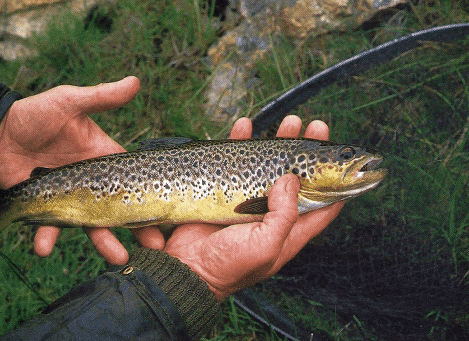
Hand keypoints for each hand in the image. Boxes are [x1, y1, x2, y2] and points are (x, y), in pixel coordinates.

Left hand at [0, 76, 157, 263]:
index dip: (149, 196)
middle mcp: (89, 183)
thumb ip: (101, 96)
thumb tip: (135, 81)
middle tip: (156, 246)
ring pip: (89, 224)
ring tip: (117, 257)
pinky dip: (46, 237)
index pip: (132, 181)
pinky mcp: (43, 207)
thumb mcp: (70, 102)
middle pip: (118, 209)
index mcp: (102, 159)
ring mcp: (68, 198)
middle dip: (137, 229)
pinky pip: (48, 226)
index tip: (168, 214)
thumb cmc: (36, 113)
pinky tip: (44, 248)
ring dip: (102, 242)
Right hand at [164, 115, 344, 299]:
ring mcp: (249, 201)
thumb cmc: (230, 265)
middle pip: (297, 178)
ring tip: (289, 121)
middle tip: (313, 125)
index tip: (337, 154)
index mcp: (290, 230)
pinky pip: (236, 162)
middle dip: (307, 151)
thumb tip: (291, 179)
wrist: (188, 269)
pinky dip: (240, 143)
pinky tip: (244, 125)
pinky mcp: (226, 192)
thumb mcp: (266, 245)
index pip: (323, 204)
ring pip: (269, 165)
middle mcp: (273, 213)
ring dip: (278, 143)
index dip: (334, 180)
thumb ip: (284, 215)